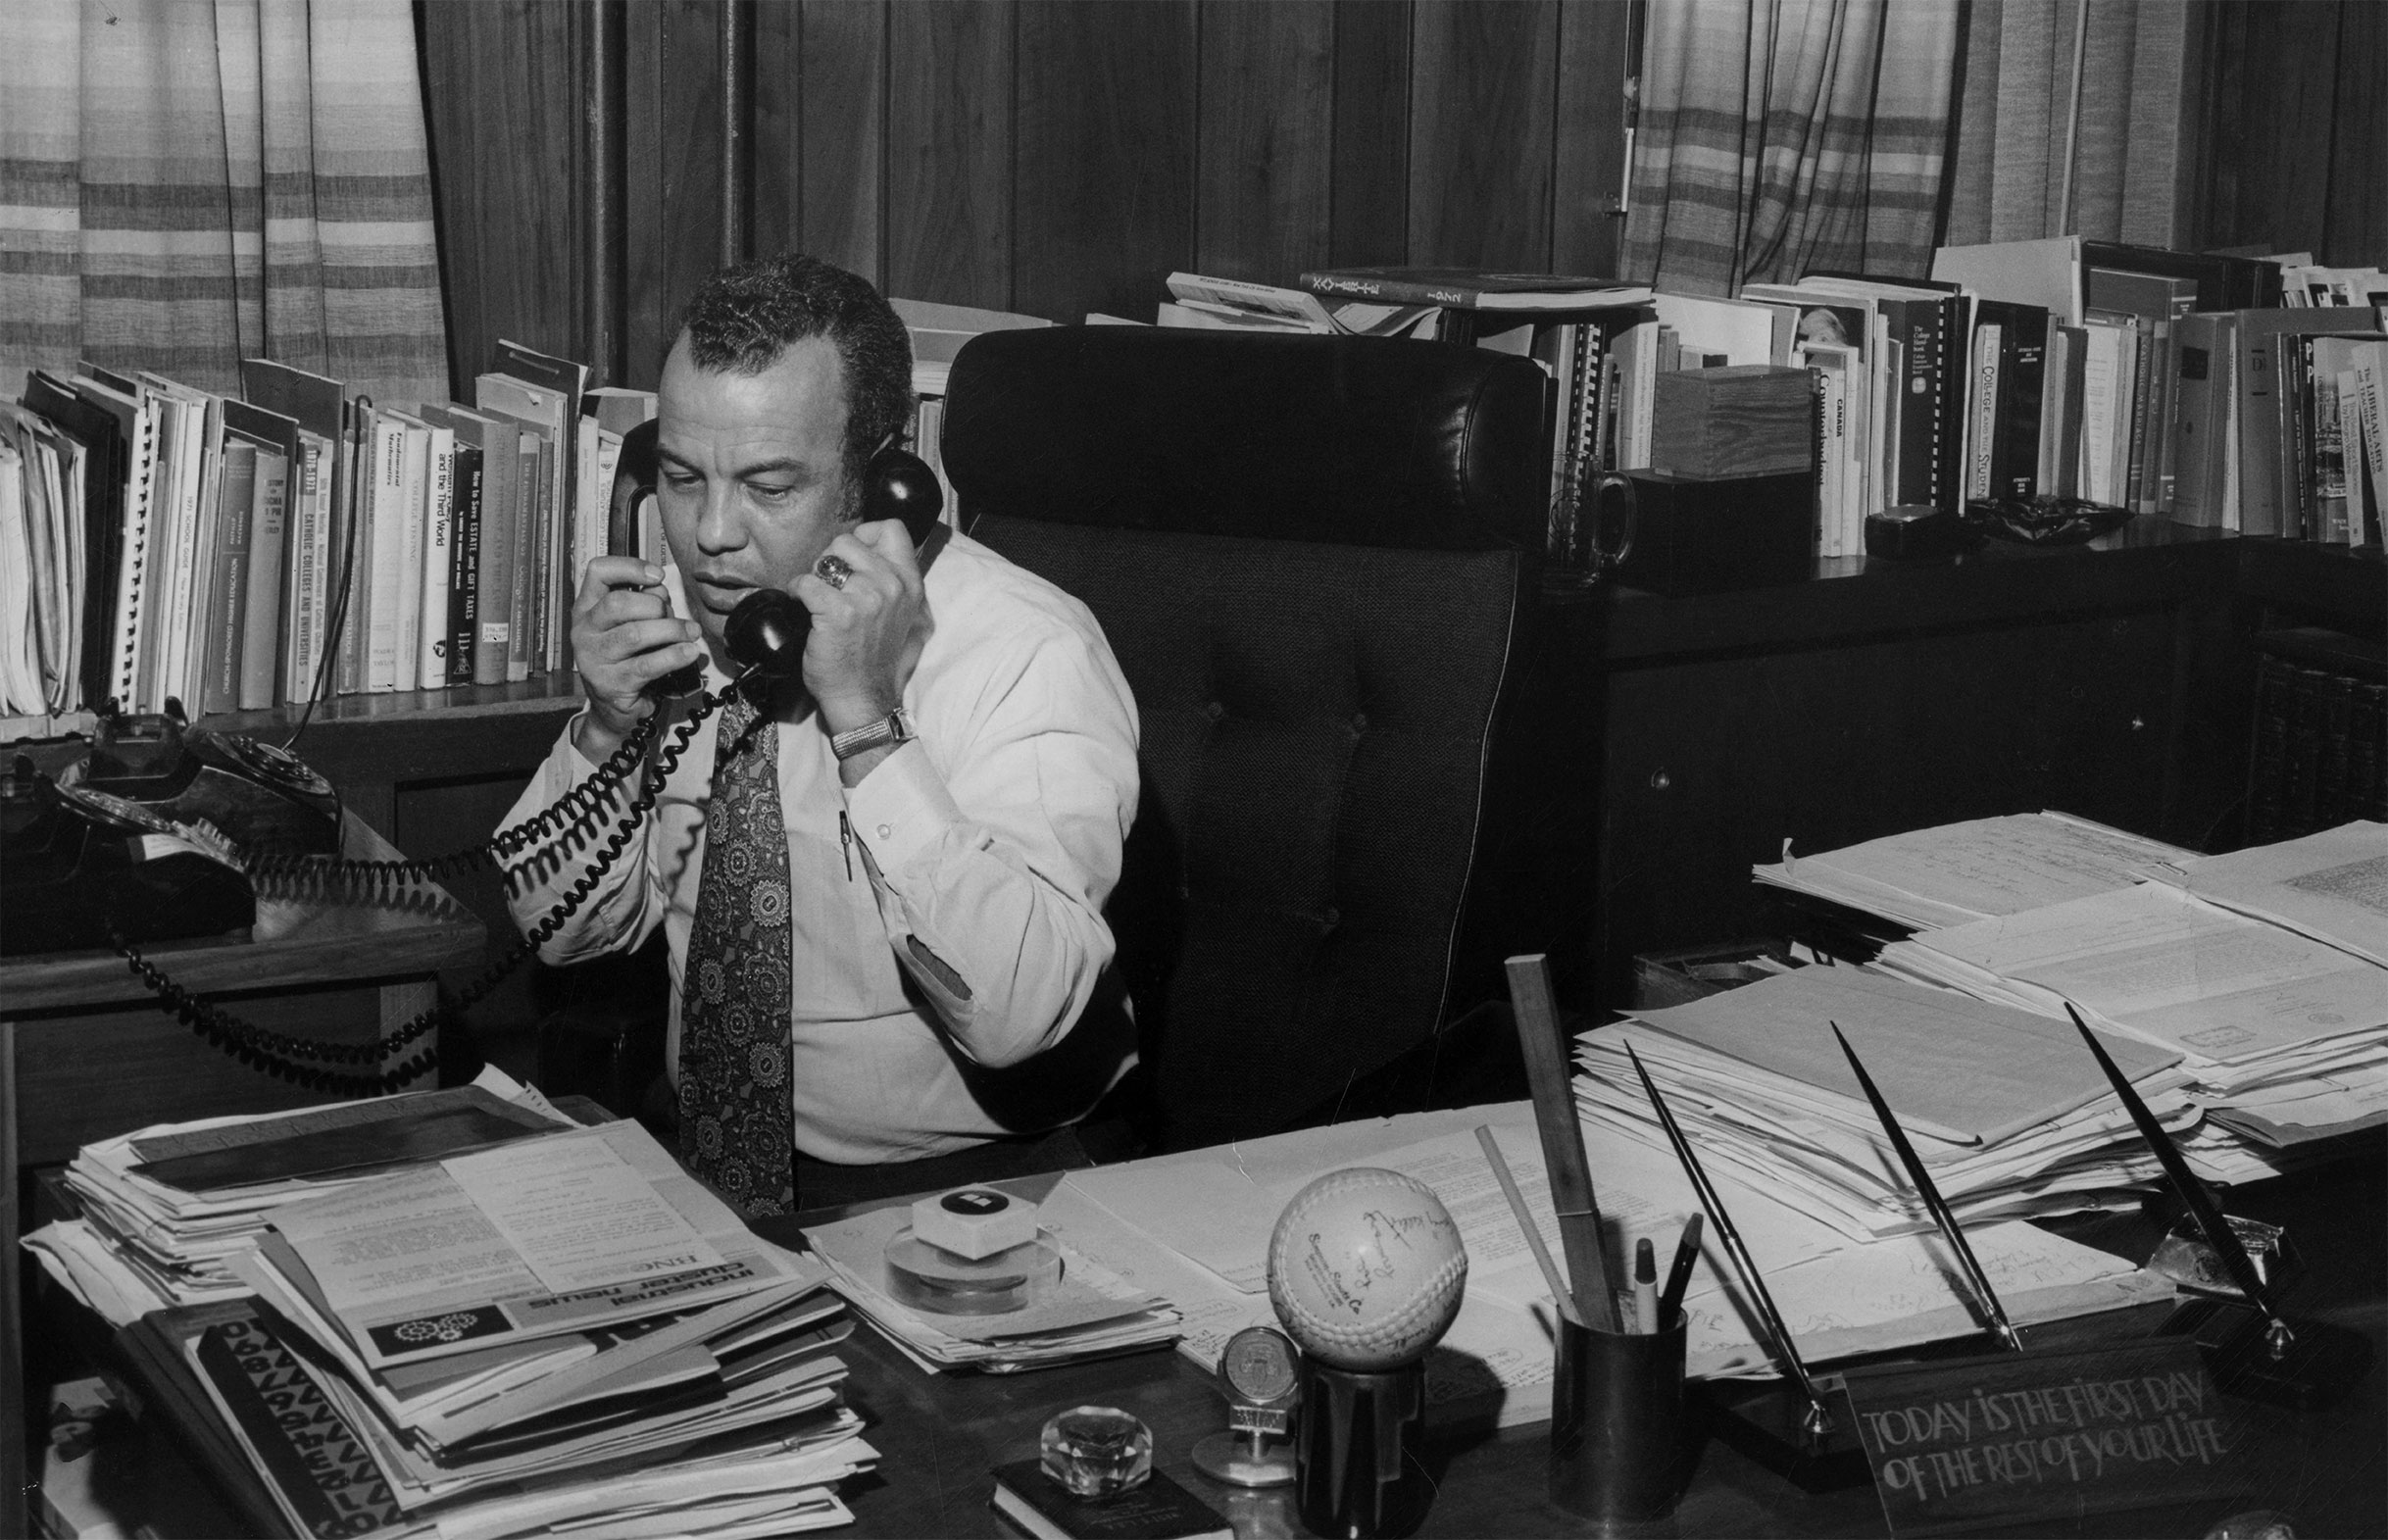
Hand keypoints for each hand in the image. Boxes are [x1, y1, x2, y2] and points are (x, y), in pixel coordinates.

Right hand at [571, 556, 703, 760]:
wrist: (614, 709)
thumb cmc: (626, 659)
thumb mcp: (628, 626)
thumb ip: (643, 604)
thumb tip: (662, 591)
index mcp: (586, 609)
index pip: (597, 572)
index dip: (630, 567)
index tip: (657, 576)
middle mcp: (584, 631)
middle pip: (617, 603)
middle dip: (656, 606)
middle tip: (676, 617)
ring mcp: (593, 659)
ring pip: (635, 634)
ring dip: (671, 630)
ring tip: (691, 633)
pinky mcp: (610, 684)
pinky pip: (647, 665)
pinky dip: (673, 656)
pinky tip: (688, 652)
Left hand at [795, 518, 926, 736]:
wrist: (862, 698)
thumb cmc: (876, 661)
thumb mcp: (905, 617)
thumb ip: (896, 584)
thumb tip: (873, 553)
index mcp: (910, 583)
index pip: (891, 528)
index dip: (865, 535)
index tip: (851, 558)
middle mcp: (893, 586)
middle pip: (848, 540)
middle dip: (831, 558)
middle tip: (828, 585)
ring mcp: (867, 598)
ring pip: (825, 558)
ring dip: (814, 575)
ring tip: (816, 598)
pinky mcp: (838, 612)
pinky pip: (806, 582)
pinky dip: (796, 592)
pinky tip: (802, 607)